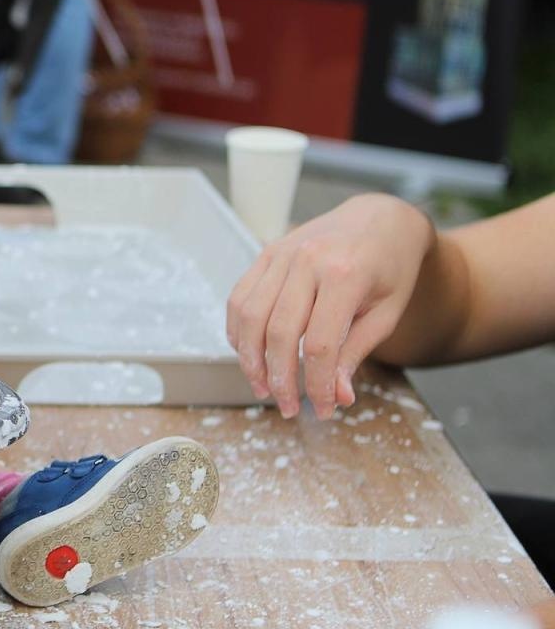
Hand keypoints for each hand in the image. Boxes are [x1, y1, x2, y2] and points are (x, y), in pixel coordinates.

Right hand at [226, 194, 433, 419]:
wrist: (380, 219)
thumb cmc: (390, 268)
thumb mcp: (387, 313)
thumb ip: (356, 352)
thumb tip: (336, 396)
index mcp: (346, 274)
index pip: (321, 345)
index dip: (317, 384)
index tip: (321, 409)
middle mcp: (308, 260)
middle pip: (279, 333)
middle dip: (280, 378)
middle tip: (287, 406)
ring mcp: (282, 254)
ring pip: (250, 316)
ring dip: (250, 359)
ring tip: (263, 386)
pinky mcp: (266, 253)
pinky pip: (240, 298)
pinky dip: (238, 331)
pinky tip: (249, 354)